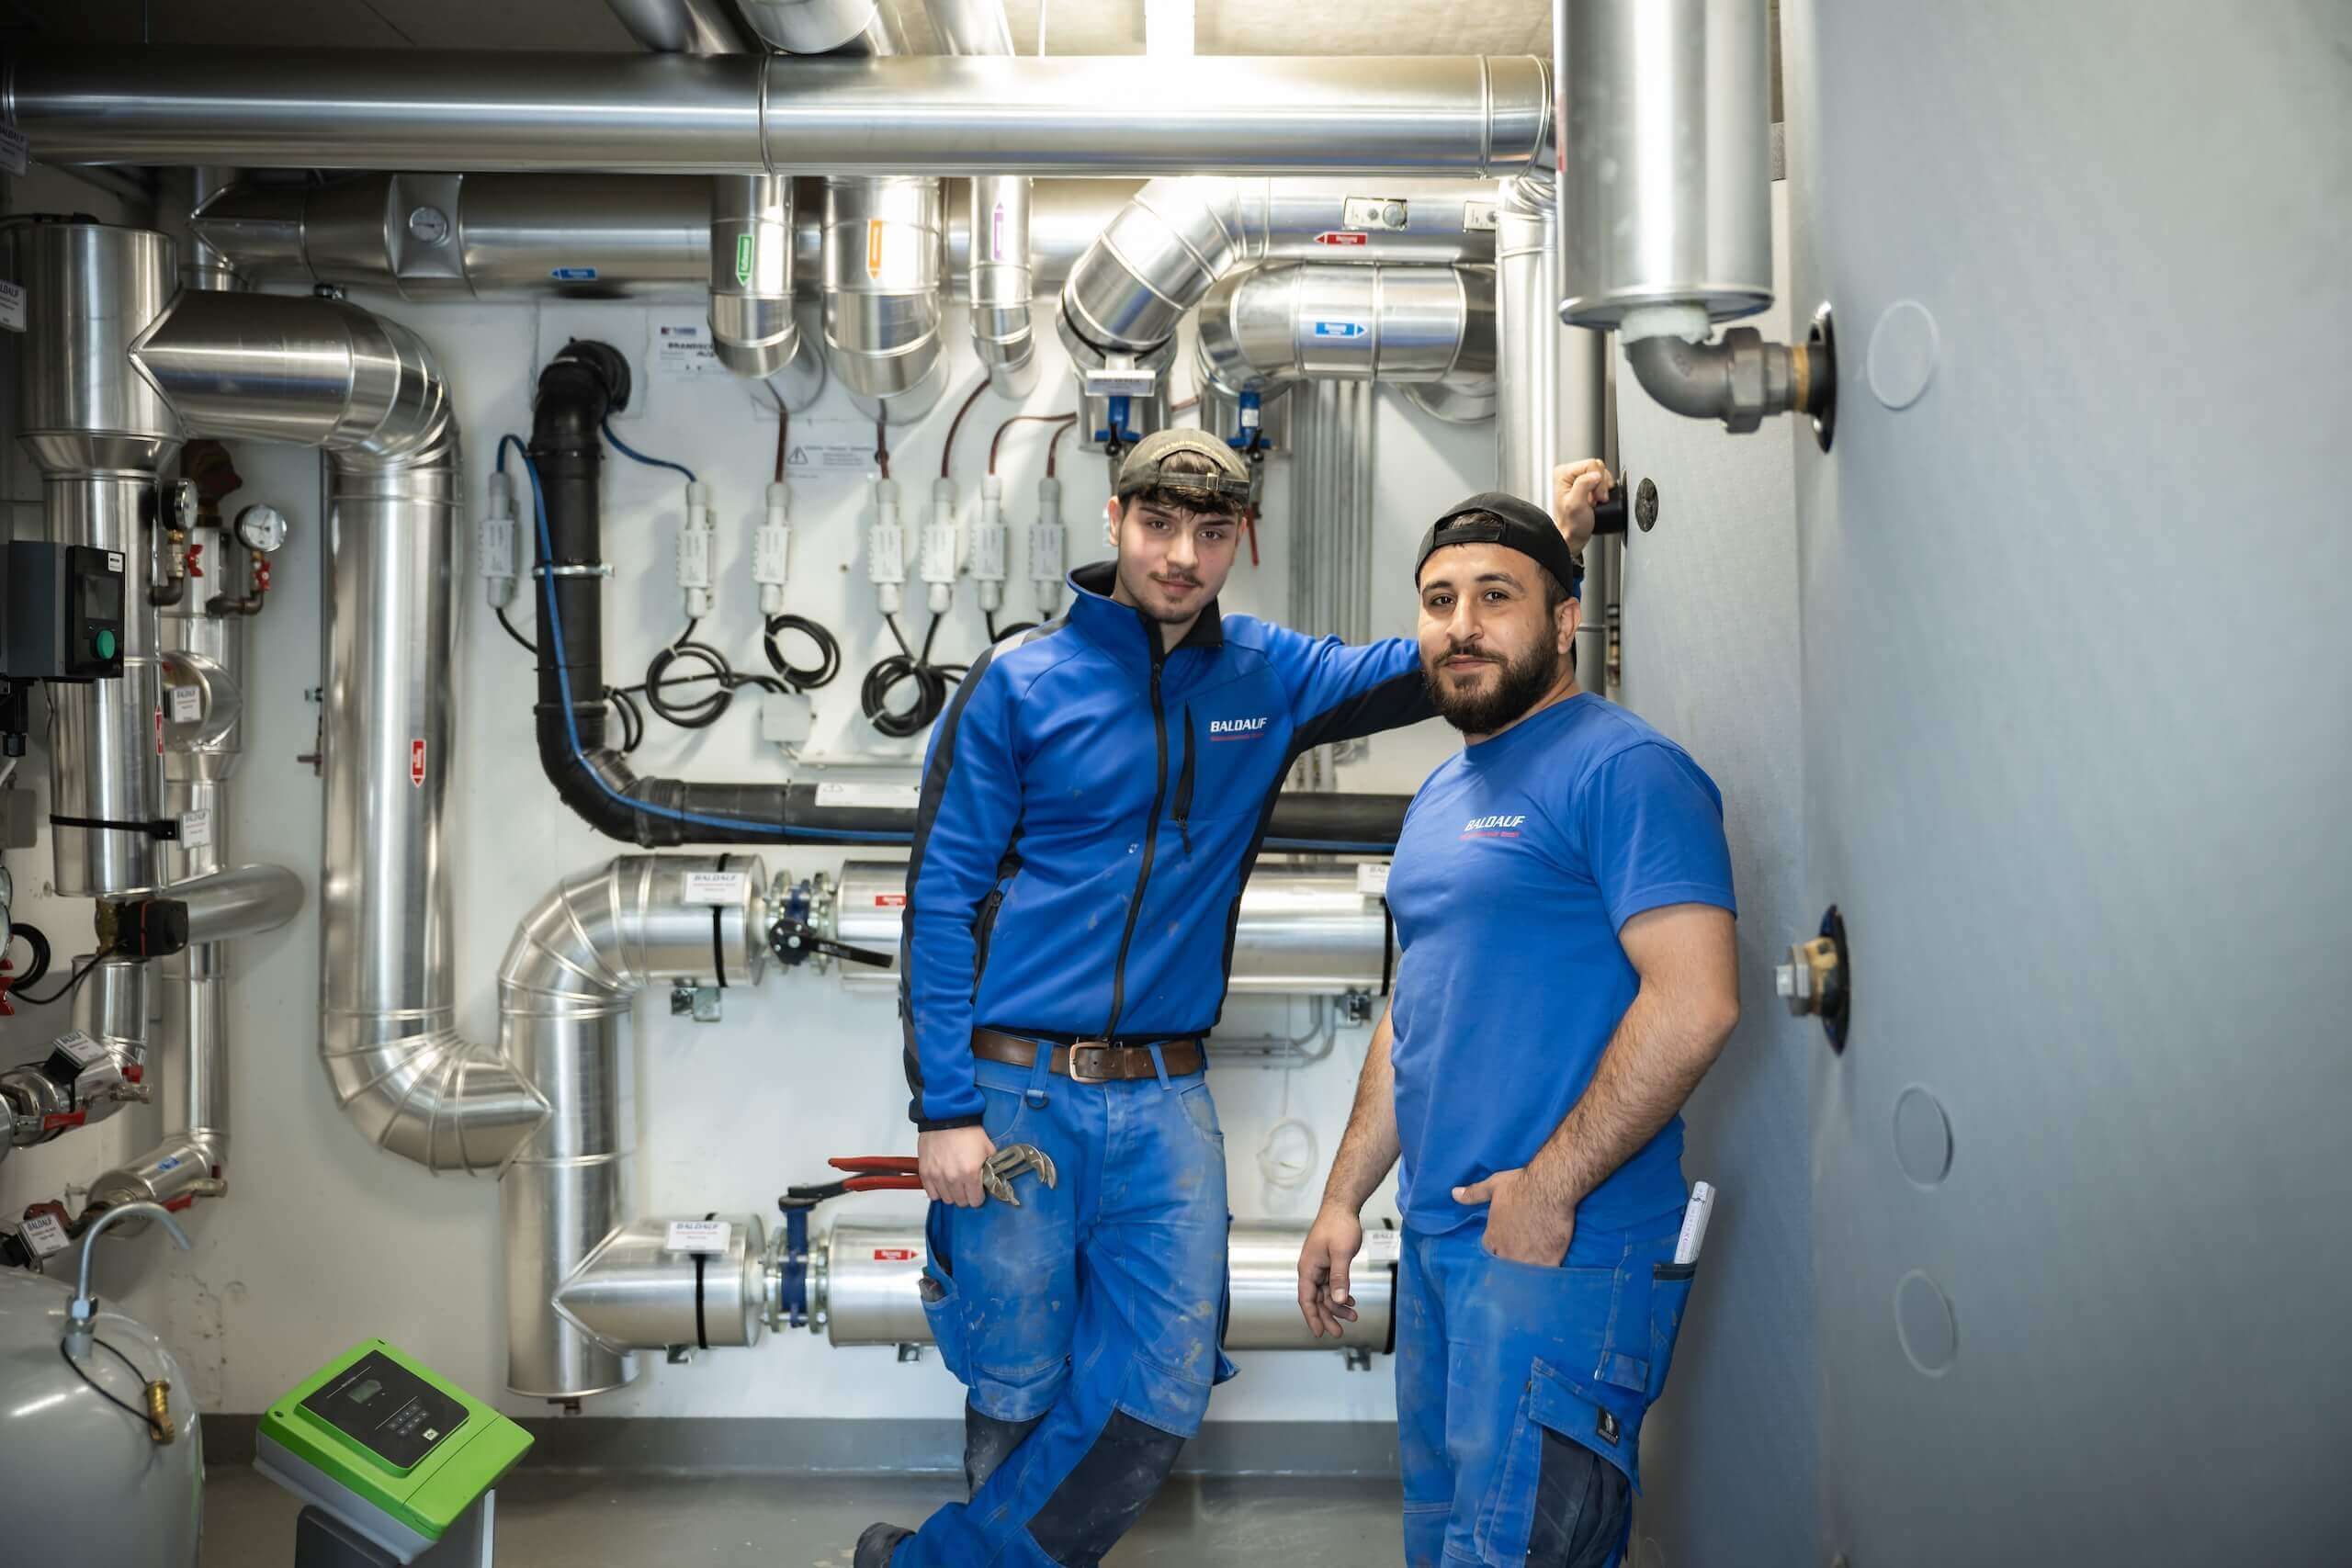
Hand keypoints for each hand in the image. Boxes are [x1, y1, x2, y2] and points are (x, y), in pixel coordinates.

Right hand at [918, 1125, 997, 1207]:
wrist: (946, 1117)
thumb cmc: (967, 1130)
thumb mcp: (988, 1148)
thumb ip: (991, 1167)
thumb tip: (993, 1179)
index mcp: (970, 1173)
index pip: (975, 1201)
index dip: (978, 1197)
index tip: (978, 1191)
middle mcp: (953, 1178)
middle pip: (961, 1202)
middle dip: (966, 1195)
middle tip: (967, 1185)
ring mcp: (937, 1176)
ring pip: (946, 1199)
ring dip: (952, 1194)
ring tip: (954, 1183)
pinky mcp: (926, 1173)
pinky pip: (932, 1194)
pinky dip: (937, 1191)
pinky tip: (942, 1182)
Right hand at [1297, 1203, 1364, 1338]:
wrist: (1342, 1207)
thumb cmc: (1339, 1226)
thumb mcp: (1341, 1253)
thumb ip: (1339, 1278)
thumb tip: (1337, 1300)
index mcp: (1308, 1268)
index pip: (1306, 1298)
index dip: (1312, 1317)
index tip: (1319, 1333)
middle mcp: (1311, 1269)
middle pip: (1316, 1300)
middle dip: (1328, 1317)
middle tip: (1339, 1332)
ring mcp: (1320, 1267)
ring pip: (1326, 1294)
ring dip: (1338, 1306)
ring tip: (1353, 1316)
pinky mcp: (1329, 1264)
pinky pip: (1332, 1285)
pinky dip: (1341, 1294)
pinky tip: (1351, 1301)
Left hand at [1455, 1168, 1574, 1266]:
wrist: (1551, 1188)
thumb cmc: (1521, 1185)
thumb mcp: (1493, 1185)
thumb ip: (1474, 1194)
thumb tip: (1454, 1194)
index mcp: (1493, 1237)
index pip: (1489, 1252)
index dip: (1496, 1248)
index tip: (1503, 1244)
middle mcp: (1507, 1252)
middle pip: (1504, 1266)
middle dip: (1509, 1262)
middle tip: (1519, 1256)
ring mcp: (1527, 1259)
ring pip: (1522, 1274)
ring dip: (1525, 1272)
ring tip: (1532, 1269)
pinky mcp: (1548, 1262)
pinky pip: (1543, 1276)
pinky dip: (1544, 1275)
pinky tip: (1548, 1271)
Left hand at [1551, 458, 1612, 555]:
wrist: (1574, 536)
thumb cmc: (1572, 525)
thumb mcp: (1576, 504)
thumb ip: (1584, 485)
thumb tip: (1595, 475)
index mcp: (1563, 473)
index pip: (1591, 464)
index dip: (1599, 481)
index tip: (1597, 497)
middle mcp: (1569, 473)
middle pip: (1597, 467)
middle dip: (1602, 484)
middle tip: (1597, 499)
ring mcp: (1578, 478)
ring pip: (1601, 473)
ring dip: (1603, 488)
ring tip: (1597, 501)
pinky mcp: (1586, 484)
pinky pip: (1602, 480)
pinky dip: (1604, 490)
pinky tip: (1598, 499)